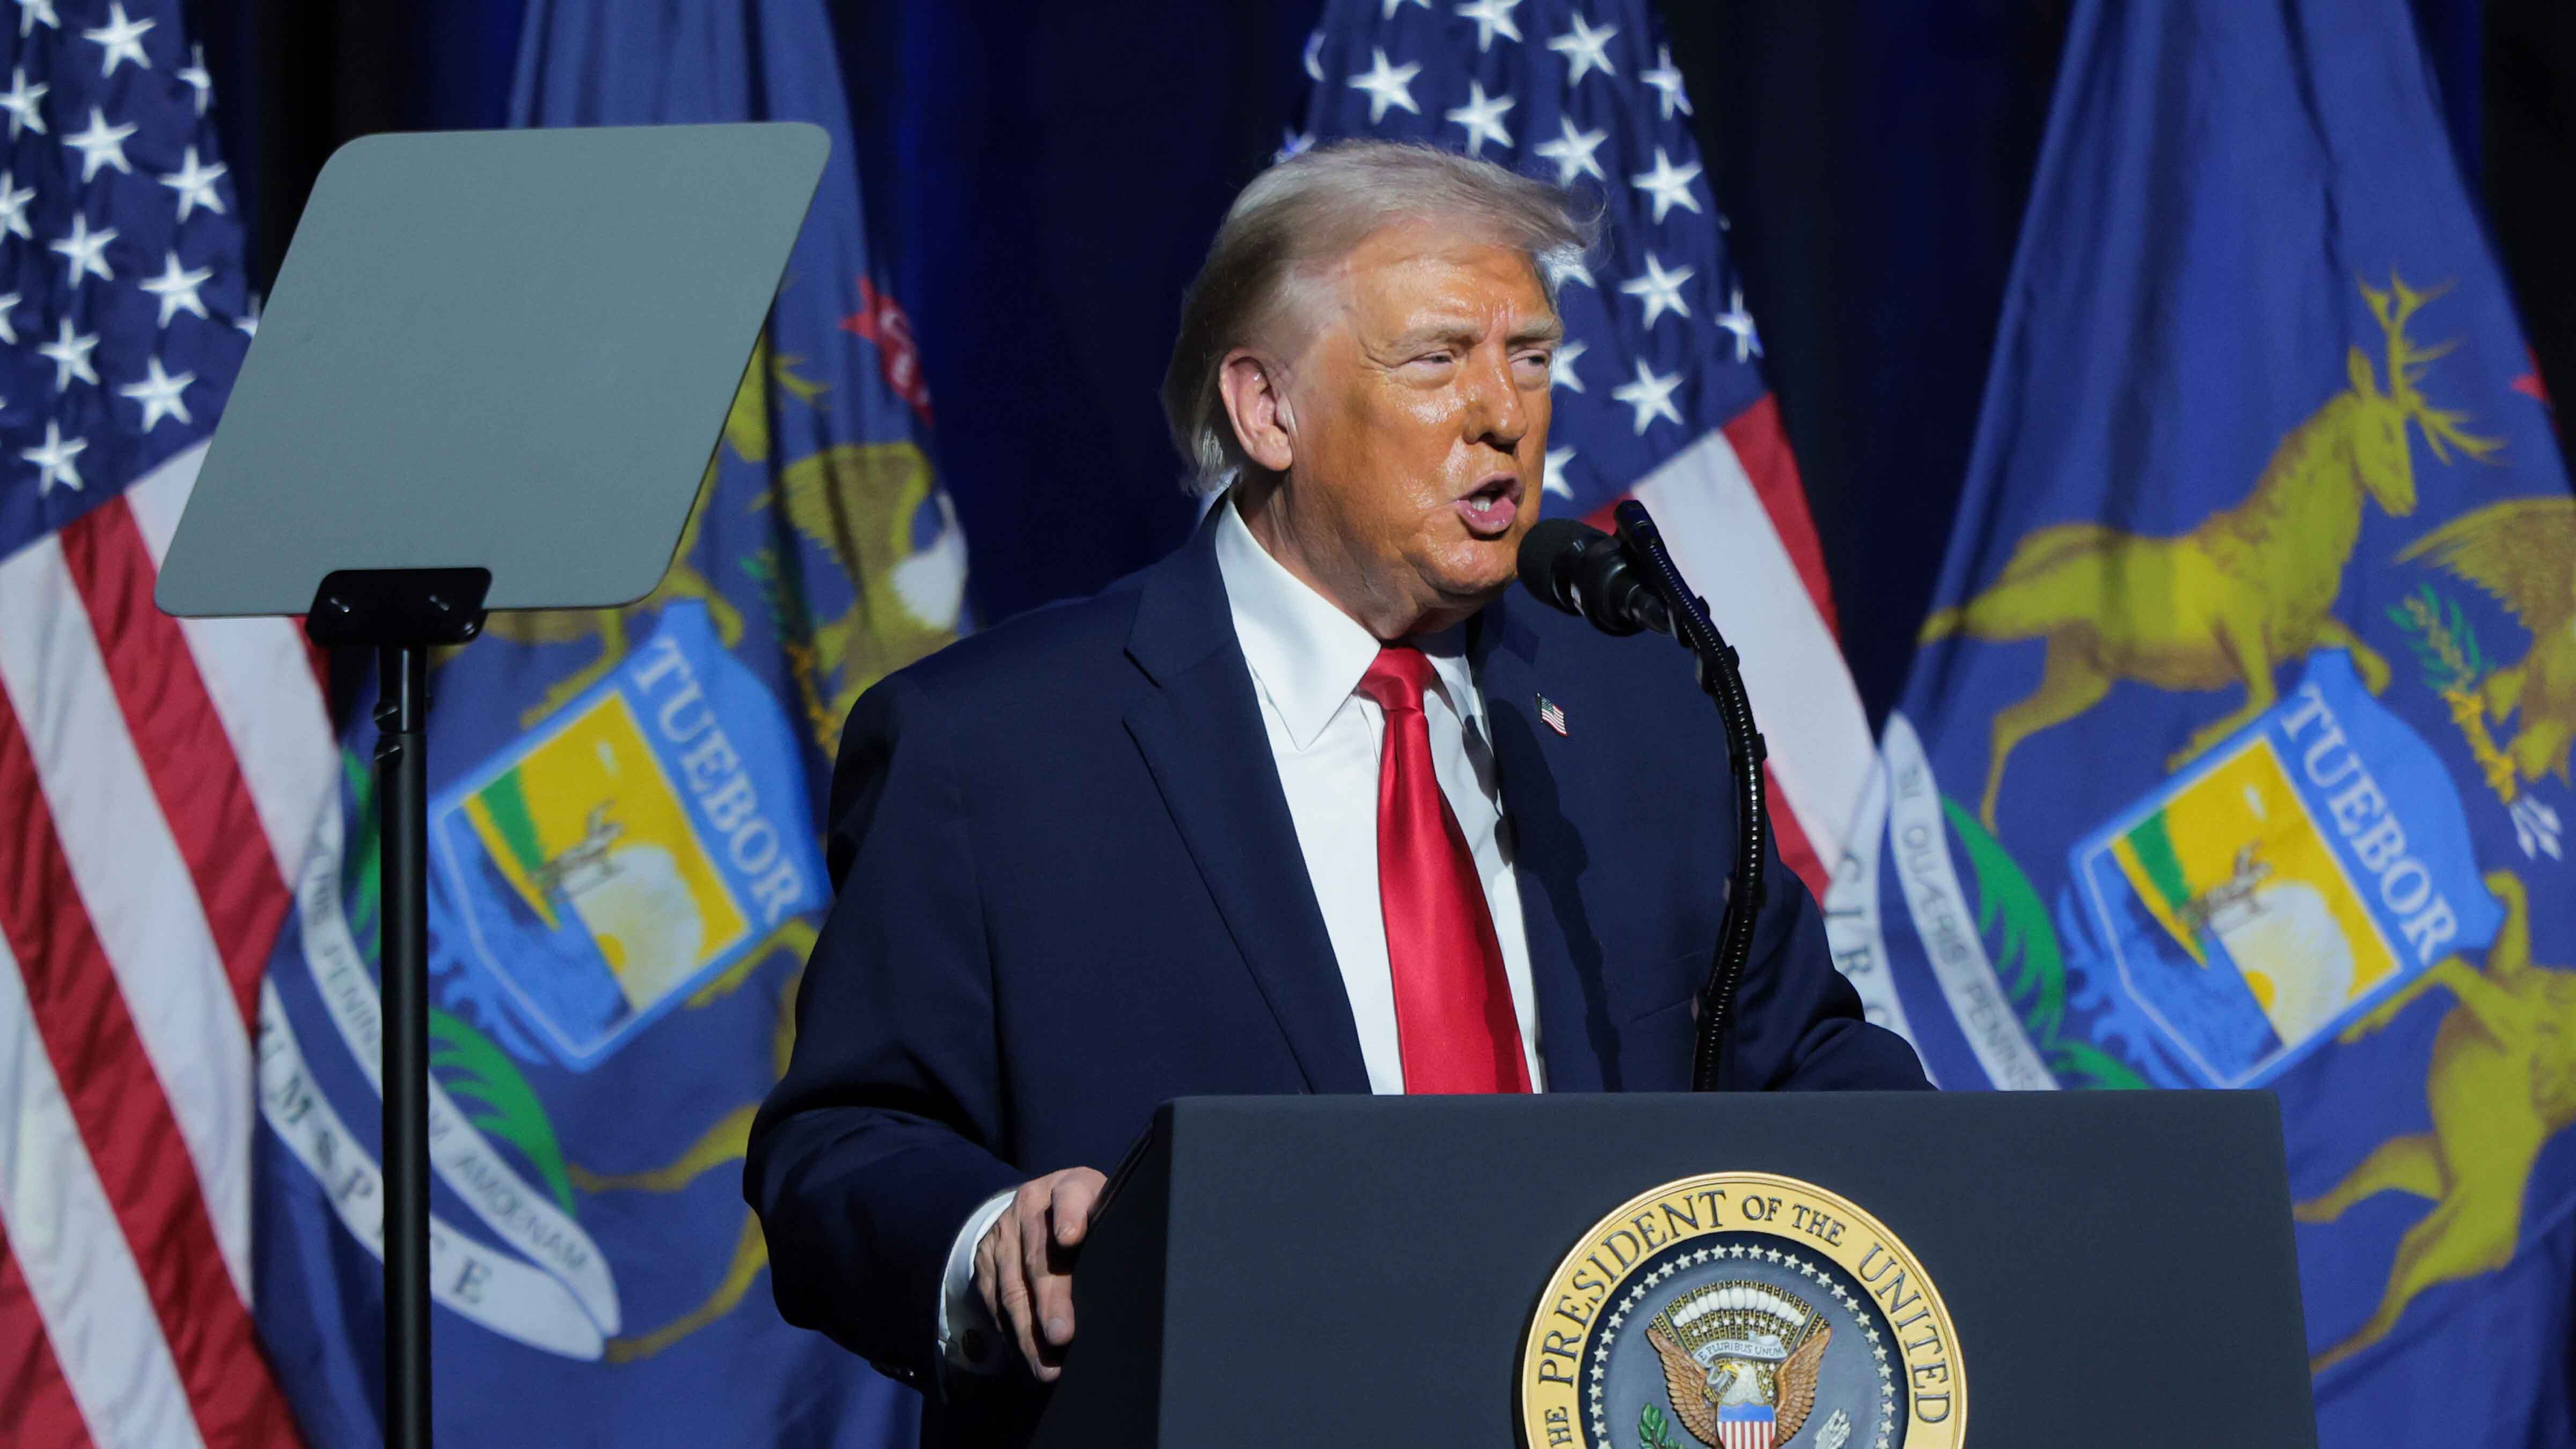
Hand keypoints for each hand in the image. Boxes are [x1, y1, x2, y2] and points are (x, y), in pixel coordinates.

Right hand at [972, 1166, 1105, 1381]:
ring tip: (1046, 1366)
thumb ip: (1114, 1229)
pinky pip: (994, 1305)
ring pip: (1012, 1288)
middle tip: (1063, 1335)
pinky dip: (1012, 1335)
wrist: (1035, 1206)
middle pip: (1039, 1256)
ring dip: (1029, 1331)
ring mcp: (1002, 1235)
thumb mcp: (1102, 1208)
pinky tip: (1028, 1359)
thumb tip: (1144, 1276)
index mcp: (1068, 1187)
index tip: (1071, 1238)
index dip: (1070, 1215)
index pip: (1070, 1194)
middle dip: (1050, 1299)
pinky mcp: (984, 1263)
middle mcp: (1030, 1207)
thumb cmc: (1088, 1215)